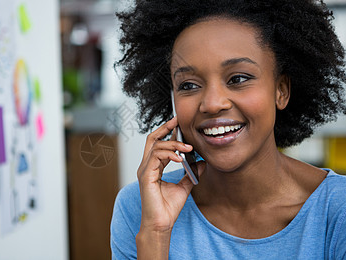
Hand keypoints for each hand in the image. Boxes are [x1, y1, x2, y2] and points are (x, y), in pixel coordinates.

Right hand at [137, 116, 205, 234]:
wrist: (161, 224)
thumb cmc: (168, 208)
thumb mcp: (184, 187)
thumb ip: (190, 173)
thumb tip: (201, 162)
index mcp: (153, 167)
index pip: (158, 144)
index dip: (167, 132)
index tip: (178, 124)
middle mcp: (147, 166)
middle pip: (152, 139)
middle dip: (164, 128)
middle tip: (177, 121)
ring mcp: (145, 170)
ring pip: (156, 146)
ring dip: (173, 144)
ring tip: (187, 148)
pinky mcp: (146, 176)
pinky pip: (156, 157)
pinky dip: (169, 154)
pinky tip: (180, 158)